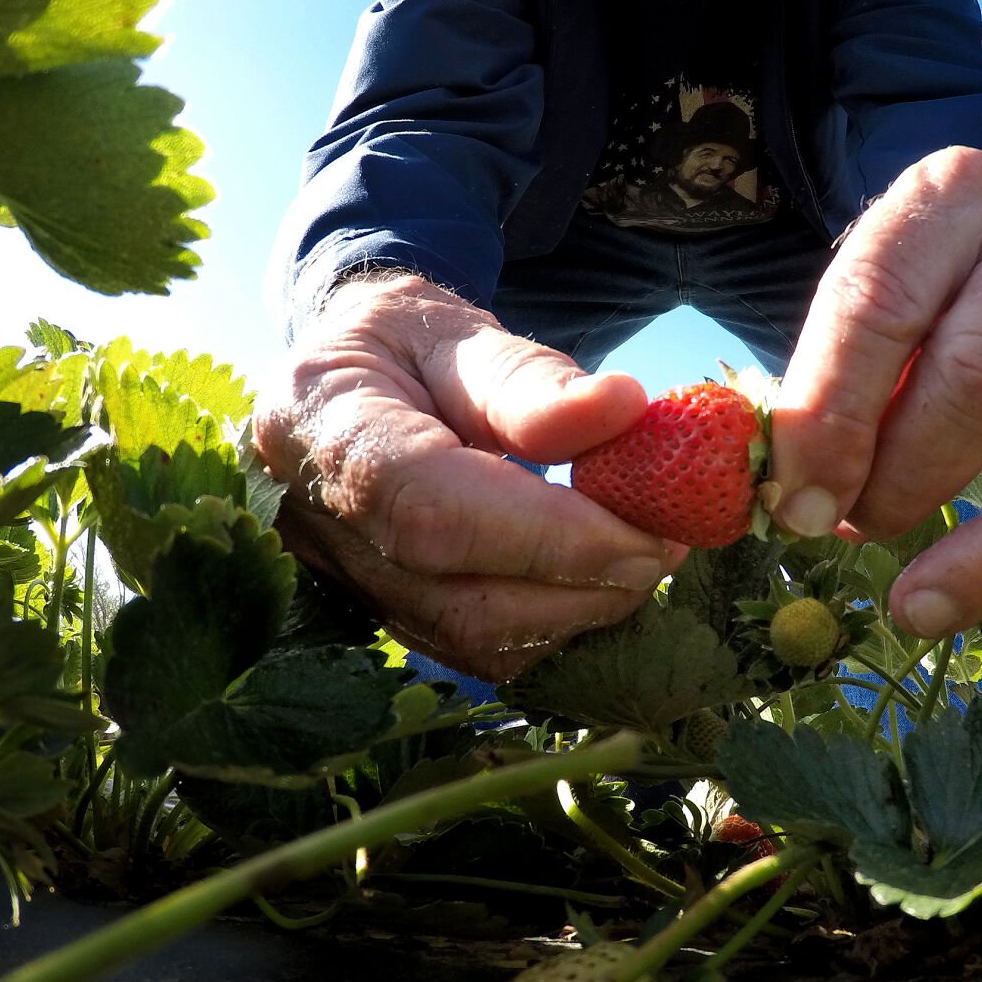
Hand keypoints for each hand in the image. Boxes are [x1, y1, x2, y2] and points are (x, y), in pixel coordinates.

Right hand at [251, 275, 680, 681]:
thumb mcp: (460, 332)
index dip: (549, 537)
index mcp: (319, 423)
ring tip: (641, 554)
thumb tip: (626, 409)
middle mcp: (314, 519)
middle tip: (668, 542)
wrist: (344, 376)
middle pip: (456, 597)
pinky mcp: (378, 614)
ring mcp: (339, 579)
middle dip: (581, 583)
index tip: (648, 530)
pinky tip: (593, 577)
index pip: (433, 510)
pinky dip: (549, 625)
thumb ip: (531, 380)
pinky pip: (471, 649)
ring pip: (469, 640)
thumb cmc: (403, 342)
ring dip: (576, 612)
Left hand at [768, 146, 981, 661]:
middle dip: (908, 472)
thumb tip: (799, 505)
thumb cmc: (903, 291)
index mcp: (952, 197)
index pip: (884, 300)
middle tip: (849, 528)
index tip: (795, 503)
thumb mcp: (848, 305)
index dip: (831, 411)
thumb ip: (819, 386)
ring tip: (922, 606)